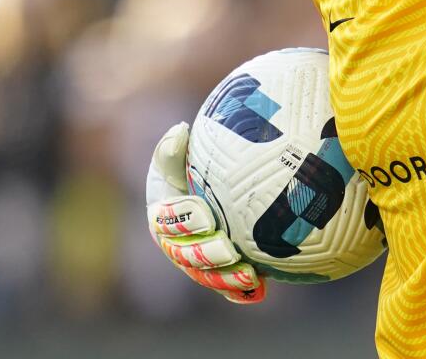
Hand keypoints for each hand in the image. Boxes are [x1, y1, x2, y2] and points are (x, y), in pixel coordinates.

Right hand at [145, 123, 265, 303]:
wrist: (239, 173)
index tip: (206, 215)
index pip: (165, 222)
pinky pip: (231, 287)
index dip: (182, 221)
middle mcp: (178, 242)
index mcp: (164, 213)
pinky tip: (261, 289)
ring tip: (249, 274)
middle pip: (185, 255)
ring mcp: (202, 260)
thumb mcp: (191, 149)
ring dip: (225, 278)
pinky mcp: (226, 270)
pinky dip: (242, 292)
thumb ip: (179, 146)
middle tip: (228, 250)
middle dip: (204, 256)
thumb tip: (179, 132)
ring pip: (208, 275)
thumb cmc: (209, 158)